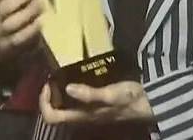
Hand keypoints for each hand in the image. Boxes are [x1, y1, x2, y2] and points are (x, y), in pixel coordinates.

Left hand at [39, 81, 153, 124]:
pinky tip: (75, 78)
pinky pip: (73, 103)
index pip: (52, 117)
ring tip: (61, 75)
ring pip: (63, 108)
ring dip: (58, 93)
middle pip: (55, 113)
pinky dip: (68, 91)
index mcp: (82, 116)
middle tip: (52, 77)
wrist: (148, 104)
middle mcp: (81, 117)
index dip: (44, 102)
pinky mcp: (94, 107)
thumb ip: (90, 94)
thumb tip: (68, 88)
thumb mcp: (111, 94)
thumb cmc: (129, 99)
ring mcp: (88, 113)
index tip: (48, 84)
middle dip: (49, 96)